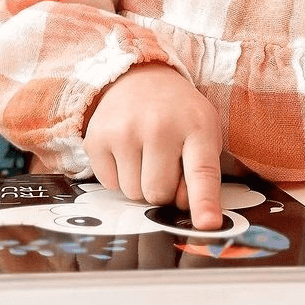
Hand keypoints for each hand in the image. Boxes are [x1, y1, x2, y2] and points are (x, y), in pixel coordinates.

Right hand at [83, 63, 223, 230]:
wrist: (141, 78)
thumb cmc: (179, 115)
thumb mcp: (204, 134)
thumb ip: (201, 174)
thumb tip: (192, 217)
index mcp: (197, 127)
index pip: (201, 172)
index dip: (204, 202)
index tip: (207, 225)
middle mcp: (159, 126)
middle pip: (158, 194)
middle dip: (163, 191)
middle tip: (166, 165)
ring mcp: (124, 131)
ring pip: (132, 194)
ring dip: (140, 185)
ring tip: (146, 155)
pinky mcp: (96, 138)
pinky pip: (109, 184)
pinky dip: (119, 177)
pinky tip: (127, 152)